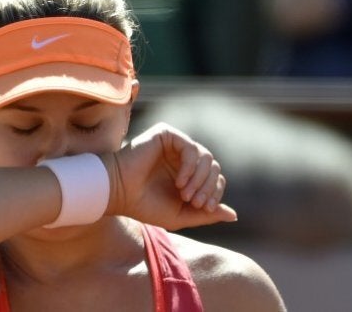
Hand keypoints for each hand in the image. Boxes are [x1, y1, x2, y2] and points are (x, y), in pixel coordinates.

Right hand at [103, 123, 236, 229]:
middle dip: (208, 188)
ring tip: (185, 193)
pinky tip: (179, 181)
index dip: (214, 193)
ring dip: (200, 179)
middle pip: (214, 168)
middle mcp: (182, 158)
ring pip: (206, 157)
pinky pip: (191, 147)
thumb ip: (206, 215)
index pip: (215, 179)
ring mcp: (175, 146)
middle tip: (194, 202)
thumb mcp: (180, 215)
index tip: (202, 208)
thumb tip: (234, 215)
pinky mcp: (167, 135)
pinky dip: (190, 167)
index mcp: (186, 175)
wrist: (118, 193)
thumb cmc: (143, 205)